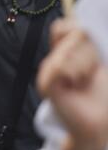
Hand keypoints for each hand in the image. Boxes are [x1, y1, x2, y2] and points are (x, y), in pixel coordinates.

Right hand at [38, 19, 107, 149]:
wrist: (100, 122)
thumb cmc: (103, 95)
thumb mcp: (97, 64)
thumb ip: (88, 45)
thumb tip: (82, 27)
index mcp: (66, 54)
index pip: (62, 27)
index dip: (76, 31)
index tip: (91, 53)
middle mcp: (55, 60)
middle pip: (71, 34)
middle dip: (89, 52)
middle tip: (90, 73)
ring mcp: (48, 72)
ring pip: (66, 51)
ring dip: (84, 66)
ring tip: (83, 82)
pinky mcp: (47, 84)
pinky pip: (59, 66)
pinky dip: (72, 73)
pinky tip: (74, 86)